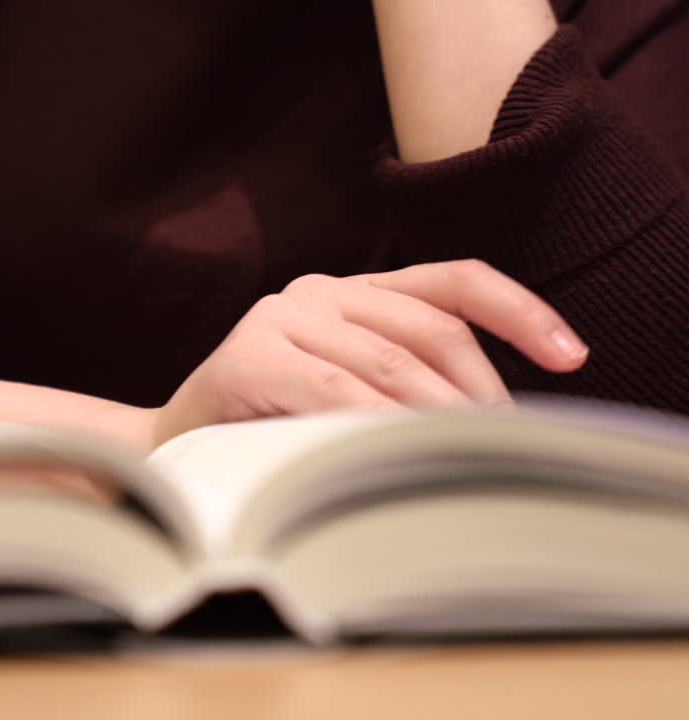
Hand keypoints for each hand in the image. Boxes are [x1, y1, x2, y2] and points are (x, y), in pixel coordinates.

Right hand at [152, 259, 587, 444]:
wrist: (171, 451)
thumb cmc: (267, 430)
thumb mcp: (343, 394)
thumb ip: (400, 380)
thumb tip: (495, 412)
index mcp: (347, 292)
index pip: (450, 283)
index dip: (519, 310)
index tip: (571, 355)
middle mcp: (315, 291)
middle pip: (430, 326)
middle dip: (480, 387)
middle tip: (505, 440)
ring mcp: (280, 317)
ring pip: (390, 360)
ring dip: (441, 413)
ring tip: (467, 453)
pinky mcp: (251, 355)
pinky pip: (337, 389)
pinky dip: (380, 421)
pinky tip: (402, 448)